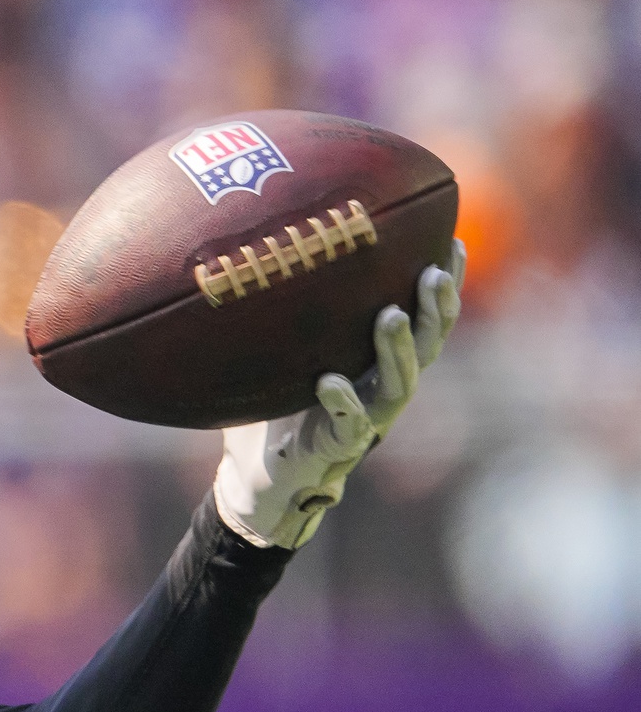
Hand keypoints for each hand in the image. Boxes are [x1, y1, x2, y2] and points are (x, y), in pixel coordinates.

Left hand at [214, 240, 464, 549]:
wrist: (258, 470)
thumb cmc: (277, 401)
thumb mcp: (286, 347)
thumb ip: (290, 306)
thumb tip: (266, 244)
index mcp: (381, 358)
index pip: (424, 316)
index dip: (446, 284)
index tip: (452, 242)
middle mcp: (383, 385)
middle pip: (428, 343)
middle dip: (435, 309)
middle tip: (432, 274)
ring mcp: (367, 417)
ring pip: (398, 383)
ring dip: (398, 349)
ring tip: (390, 316)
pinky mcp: (339, 446)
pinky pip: (349, 424)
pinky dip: (342, 401)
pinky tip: (330, 381)